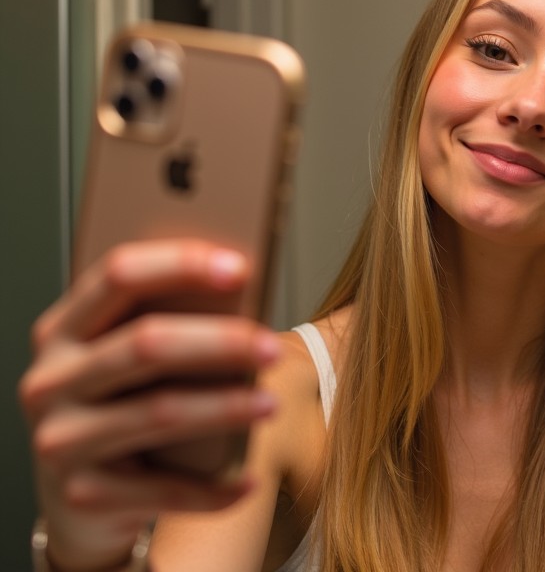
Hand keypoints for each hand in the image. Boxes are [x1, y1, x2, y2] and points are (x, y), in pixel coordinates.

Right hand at [18, 240, 280, 570]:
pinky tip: (248, 480)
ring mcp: (60, 439)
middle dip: (220, 341)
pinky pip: (164, 488)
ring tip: (271, 404)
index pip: (118, 276)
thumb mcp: (133, 360)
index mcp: (64, 329)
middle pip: (145, 343)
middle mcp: (50, 380)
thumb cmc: (122, 406)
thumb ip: (170, 321)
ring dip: (226, 408)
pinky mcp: (82, 494)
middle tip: (273, 347)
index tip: (241, 267)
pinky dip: (214, 487)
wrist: (81, 502)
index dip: (181, 265)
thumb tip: (246, 289)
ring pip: (159, 411)